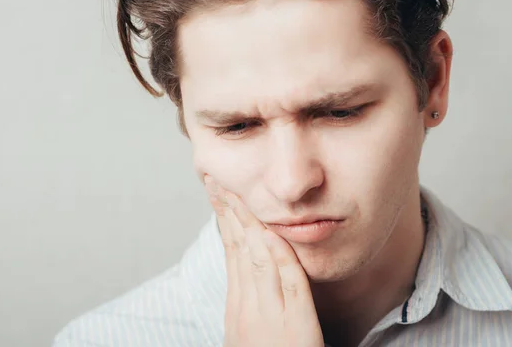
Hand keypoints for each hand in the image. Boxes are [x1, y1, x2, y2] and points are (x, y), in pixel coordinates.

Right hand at [204, 176, 324, 346]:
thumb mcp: (250, 333)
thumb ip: (251, 302)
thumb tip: (248, 272)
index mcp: (239, 308)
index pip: (231, 253)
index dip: (224, 221)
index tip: (218, 193)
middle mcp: (248, 309)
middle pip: (237, 250)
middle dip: (227, 211)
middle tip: (216, 180)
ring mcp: (269, 319)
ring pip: (256, 260)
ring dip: (246, 223)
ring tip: (235, 192)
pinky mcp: (295, 330)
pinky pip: (289, 287)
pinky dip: (280, 259)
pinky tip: (271, 235)